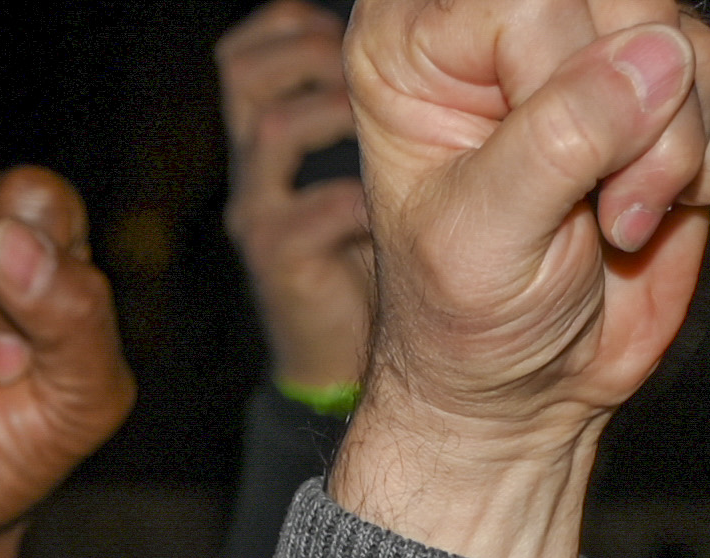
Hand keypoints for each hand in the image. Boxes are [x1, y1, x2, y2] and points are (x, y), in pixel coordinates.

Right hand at [224, 5, 385, 398]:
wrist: (397, 371)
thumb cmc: (413, 257)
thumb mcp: (399, 163)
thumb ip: (411, 104)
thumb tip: (465, 45)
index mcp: (283, 129)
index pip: (262, 47)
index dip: (298, 24)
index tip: (346, 24)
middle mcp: (262, 164)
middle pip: (244, 69)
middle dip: (310, 49)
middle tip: (368, 64)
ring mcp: (263, 213)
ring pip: (271, 129)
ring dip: (335, 112)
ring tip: (384, 127)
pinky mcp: (278, 265)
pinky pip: (304, 215)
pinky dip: (351, 201)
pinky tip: (382, 208)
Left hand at [329, 0, 709, 557]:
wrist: (524, 389)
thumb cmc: (469, 319)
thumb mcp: (481, 241)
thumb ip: (557, 142)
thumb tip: (658, 58)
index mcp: (416, 35)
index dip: (556, 92)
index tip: (535, 180)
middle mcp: (504, 17)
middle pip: (627, 1)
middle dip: (632, 122)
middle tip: (592, 211)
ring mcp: (595, 40)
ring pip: (690, 36)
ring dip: (676, 148)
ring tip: (614, 218)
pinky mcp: (670, 80)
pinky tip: (655, 202)